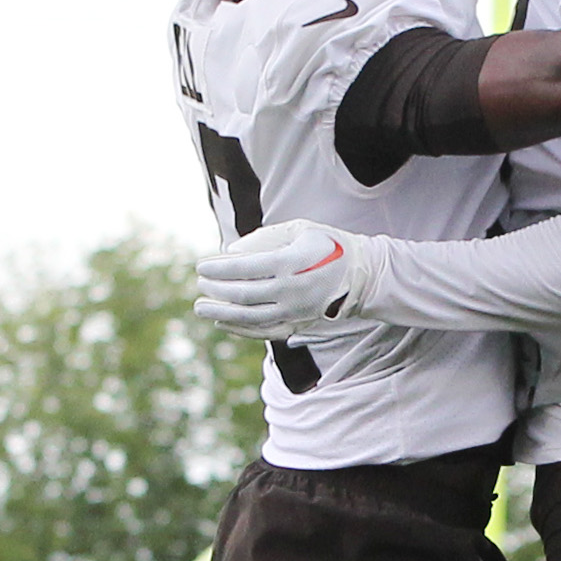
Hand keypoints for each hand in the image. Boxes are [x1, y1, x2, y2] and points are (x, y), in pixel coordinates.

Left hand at [194, 219, 380, 337]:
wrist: (361, 274)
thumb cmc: (326, 245)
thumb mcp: (299, 229)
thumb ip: (264, 238)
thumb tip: (231, 252)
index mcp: (291, 262)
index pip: (245, 267)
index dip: (219, 268)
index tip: (201, 266)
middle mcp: (292, 290)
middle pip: (243, 294)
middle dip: (216, 290)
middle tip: (200, 285)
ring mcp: (295, 311)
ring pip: (250, 317)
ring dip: (221, 312)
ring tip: (201, 307)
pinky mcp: (299, 324)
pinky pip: (265, 332)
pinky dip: (241, 329)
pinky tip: (223, 322)